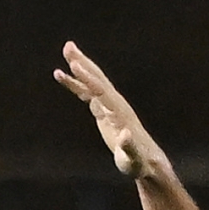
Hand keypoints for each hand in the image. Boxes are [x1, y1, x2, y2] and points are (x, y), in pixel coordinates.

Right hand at [53, 41, 169, 180]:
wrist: (146, 162)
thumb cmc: (139, 163)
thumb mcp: (132, 160)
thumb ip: (128, 148)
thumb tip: (125, 135)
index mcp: (120, 113)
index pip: (101, 91)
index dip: (88, 78)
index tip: (74, 64)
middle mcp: (116, 104)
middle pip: (97, 79)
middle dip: (83, 62)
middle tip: (68, 46)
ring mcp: (110, 106)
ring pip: (92, 82)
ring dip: (79, 66)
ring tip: (66, 50)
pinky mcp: (104, 110)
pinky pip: (87, 92)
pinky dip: (75, 84)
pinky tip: (62, 76)